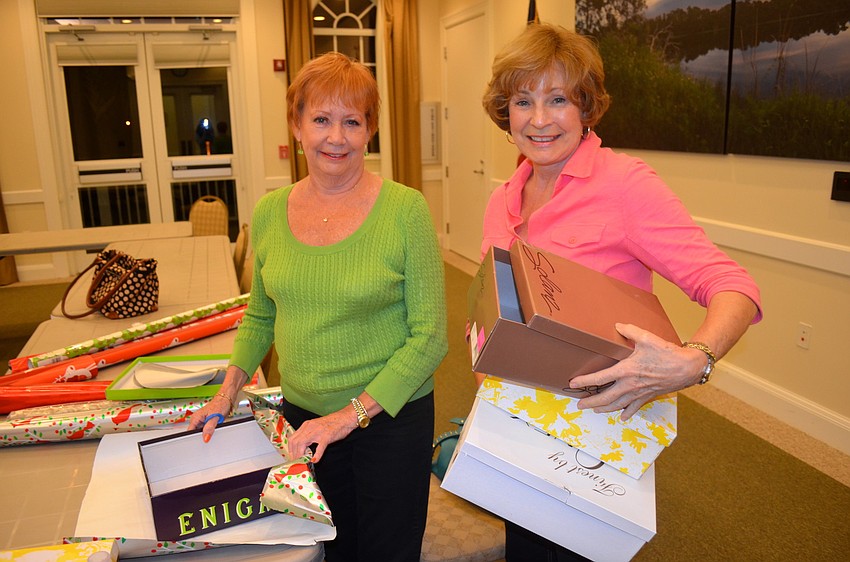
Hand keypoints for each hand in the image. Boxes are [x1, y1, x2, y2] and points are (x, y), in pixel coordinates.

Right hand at [187, 393, 232, 442]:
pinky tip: (213, 431)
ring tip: (211, 433)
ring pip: (201, 432)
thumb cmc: (220, 404)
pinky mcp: (207, 422)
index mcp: (195, 418)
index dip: (192, 438)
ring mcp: (202, 421)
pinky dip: (209, 432)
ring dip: (205, 434)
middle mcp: (197, 419)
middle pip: (194, 433)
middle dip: (200, 437)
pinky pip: (206, 430)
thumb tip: (205, 438)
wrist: (226, 400)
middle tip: (206, 439)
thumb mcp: (214, 418)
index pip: (189, 432)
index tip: (197, 443)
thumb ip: (209, 428)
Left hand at [287, 409, 356, 462]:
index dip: (291, 449)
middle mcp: (310, 427)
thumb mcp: (316, 426)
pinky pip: (319, 448)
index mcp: (306, 425)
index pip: (292, 438)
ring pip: (302, 444)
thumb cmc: (332, 423)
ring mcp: (318, 432)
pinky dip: (316, 456)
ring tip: (303, 462)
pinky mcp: (327, 436)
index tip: (293, 456)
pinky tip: (315, 460)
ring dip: (301, 455)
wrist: (345, 418)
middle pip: (295, 442)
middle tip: (297, 462)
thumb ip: (308, 434)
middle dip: (294, 454)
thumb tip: (302, 447)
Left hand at [568, 323, 703, 420]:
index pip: (600, 378)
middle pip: (606, 397)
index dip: (585, 381)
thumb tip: (618, 325)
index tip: (573, 384)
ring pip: (618, 405)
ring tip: (594, 409)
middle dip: (591, 402)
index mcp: (627, 370)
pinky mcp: (649, 396)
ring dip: (604, 408)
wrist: (688, 367)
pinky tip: (622, 417)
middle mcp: (631, 384)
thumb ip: (630, 331)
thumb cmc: (667, 353)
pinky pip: (635, 407)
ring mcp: (640, 392)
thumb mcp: (647, 338)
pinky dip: (627, 413)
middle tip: (579, 405)